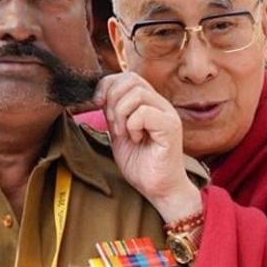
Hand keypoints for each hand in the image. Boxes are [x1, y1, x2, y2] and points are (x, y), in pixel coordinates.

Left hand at [93, 72, 201, 221]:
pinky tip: (136, 139)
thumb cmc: (141, 163)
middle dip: (112, 99)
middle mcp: (160, 105)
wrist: (158, 189)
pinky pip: (144, 113)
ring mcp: (167, 115)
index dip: (107, 85)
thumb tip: (98, 94)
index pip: (127, 77)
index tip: (97, 103)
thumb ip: (112, 112)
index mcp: (149, 103)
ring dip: (121, 114)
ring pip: (137, 94)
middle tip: (112, 124)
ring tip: (124, 133)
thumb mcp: (119, 132)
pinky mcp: (170, 129)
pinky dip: (132, 125)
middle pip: (131, 79)